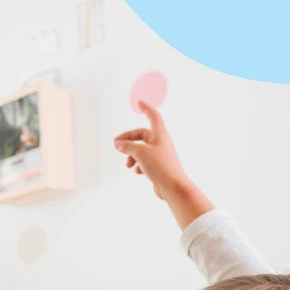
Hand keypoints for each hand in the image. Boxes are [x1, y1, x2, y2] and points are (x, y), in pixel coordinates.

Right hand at [115, 101, 213, 229]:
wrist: (173, 186)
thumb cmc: (160, 166)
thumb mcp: (140, 153)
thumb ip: (127, 146)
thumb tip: (118, 144)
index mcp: (159, 134)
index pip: (153, 116)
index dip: (146, 108)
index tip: (140, 102)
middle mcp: (161, 143)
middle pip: (142, 135)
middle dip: (128, 140)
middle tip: (116, 145)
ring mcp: (160, 155)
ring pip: (142, 150)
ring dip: (132, 155)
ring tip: (127, 164)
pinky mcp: (159, 166)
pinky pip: (145, 161)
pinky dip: (138, 165)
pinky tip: (136, 171)